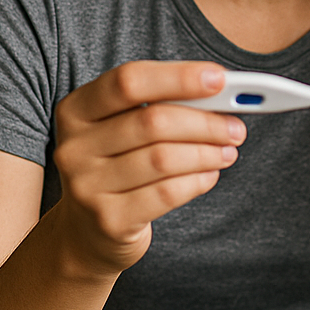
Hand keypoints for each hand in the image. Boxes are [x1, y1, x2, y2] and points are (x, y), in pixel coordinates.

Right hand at [51, 61, 244, 275]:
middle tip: (236, 127)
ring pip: (164, 159)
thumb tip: (222, 93)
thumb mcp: (123, 129)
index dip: (178, 77)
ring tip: (228, 151)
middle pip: (152, 121)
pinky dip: (198, 181)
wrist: (87, 232)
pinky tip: (210, 175)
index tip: (220, 78)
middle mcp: (73, 146)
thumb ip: (161, 106)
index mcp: (76, 110)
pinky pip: (167, 193)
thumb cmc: (117, 166)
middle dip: (205, 122)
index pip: (129, 81)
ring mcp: (86, 186)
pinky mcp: (109, 220)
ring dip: (207, 153)